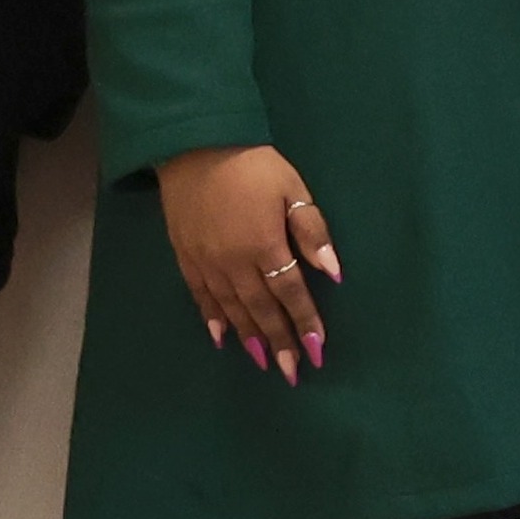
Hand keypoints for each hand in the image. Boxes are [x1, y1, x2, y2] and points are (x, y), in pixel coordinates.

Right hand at [160, 144, 338, 384]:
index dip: (305, 322)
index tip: (318, 350)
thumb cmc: (253, 166)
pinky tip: (223, 339)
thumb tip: (333, 273)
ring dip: (250, 338)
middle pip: (261, 310)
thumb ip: (312, 231)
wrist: (194, 146)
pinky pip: (200, 296)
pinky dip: (213, 319)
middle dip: (280, 342)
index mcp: (264, 245)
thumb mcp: (293, 190)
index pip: (290, 293)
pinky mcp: (186, 257)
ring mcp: (206, 262)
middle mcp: (234, 262)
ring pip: (231, 309)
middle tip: (293, 372)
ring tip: (265, 363)